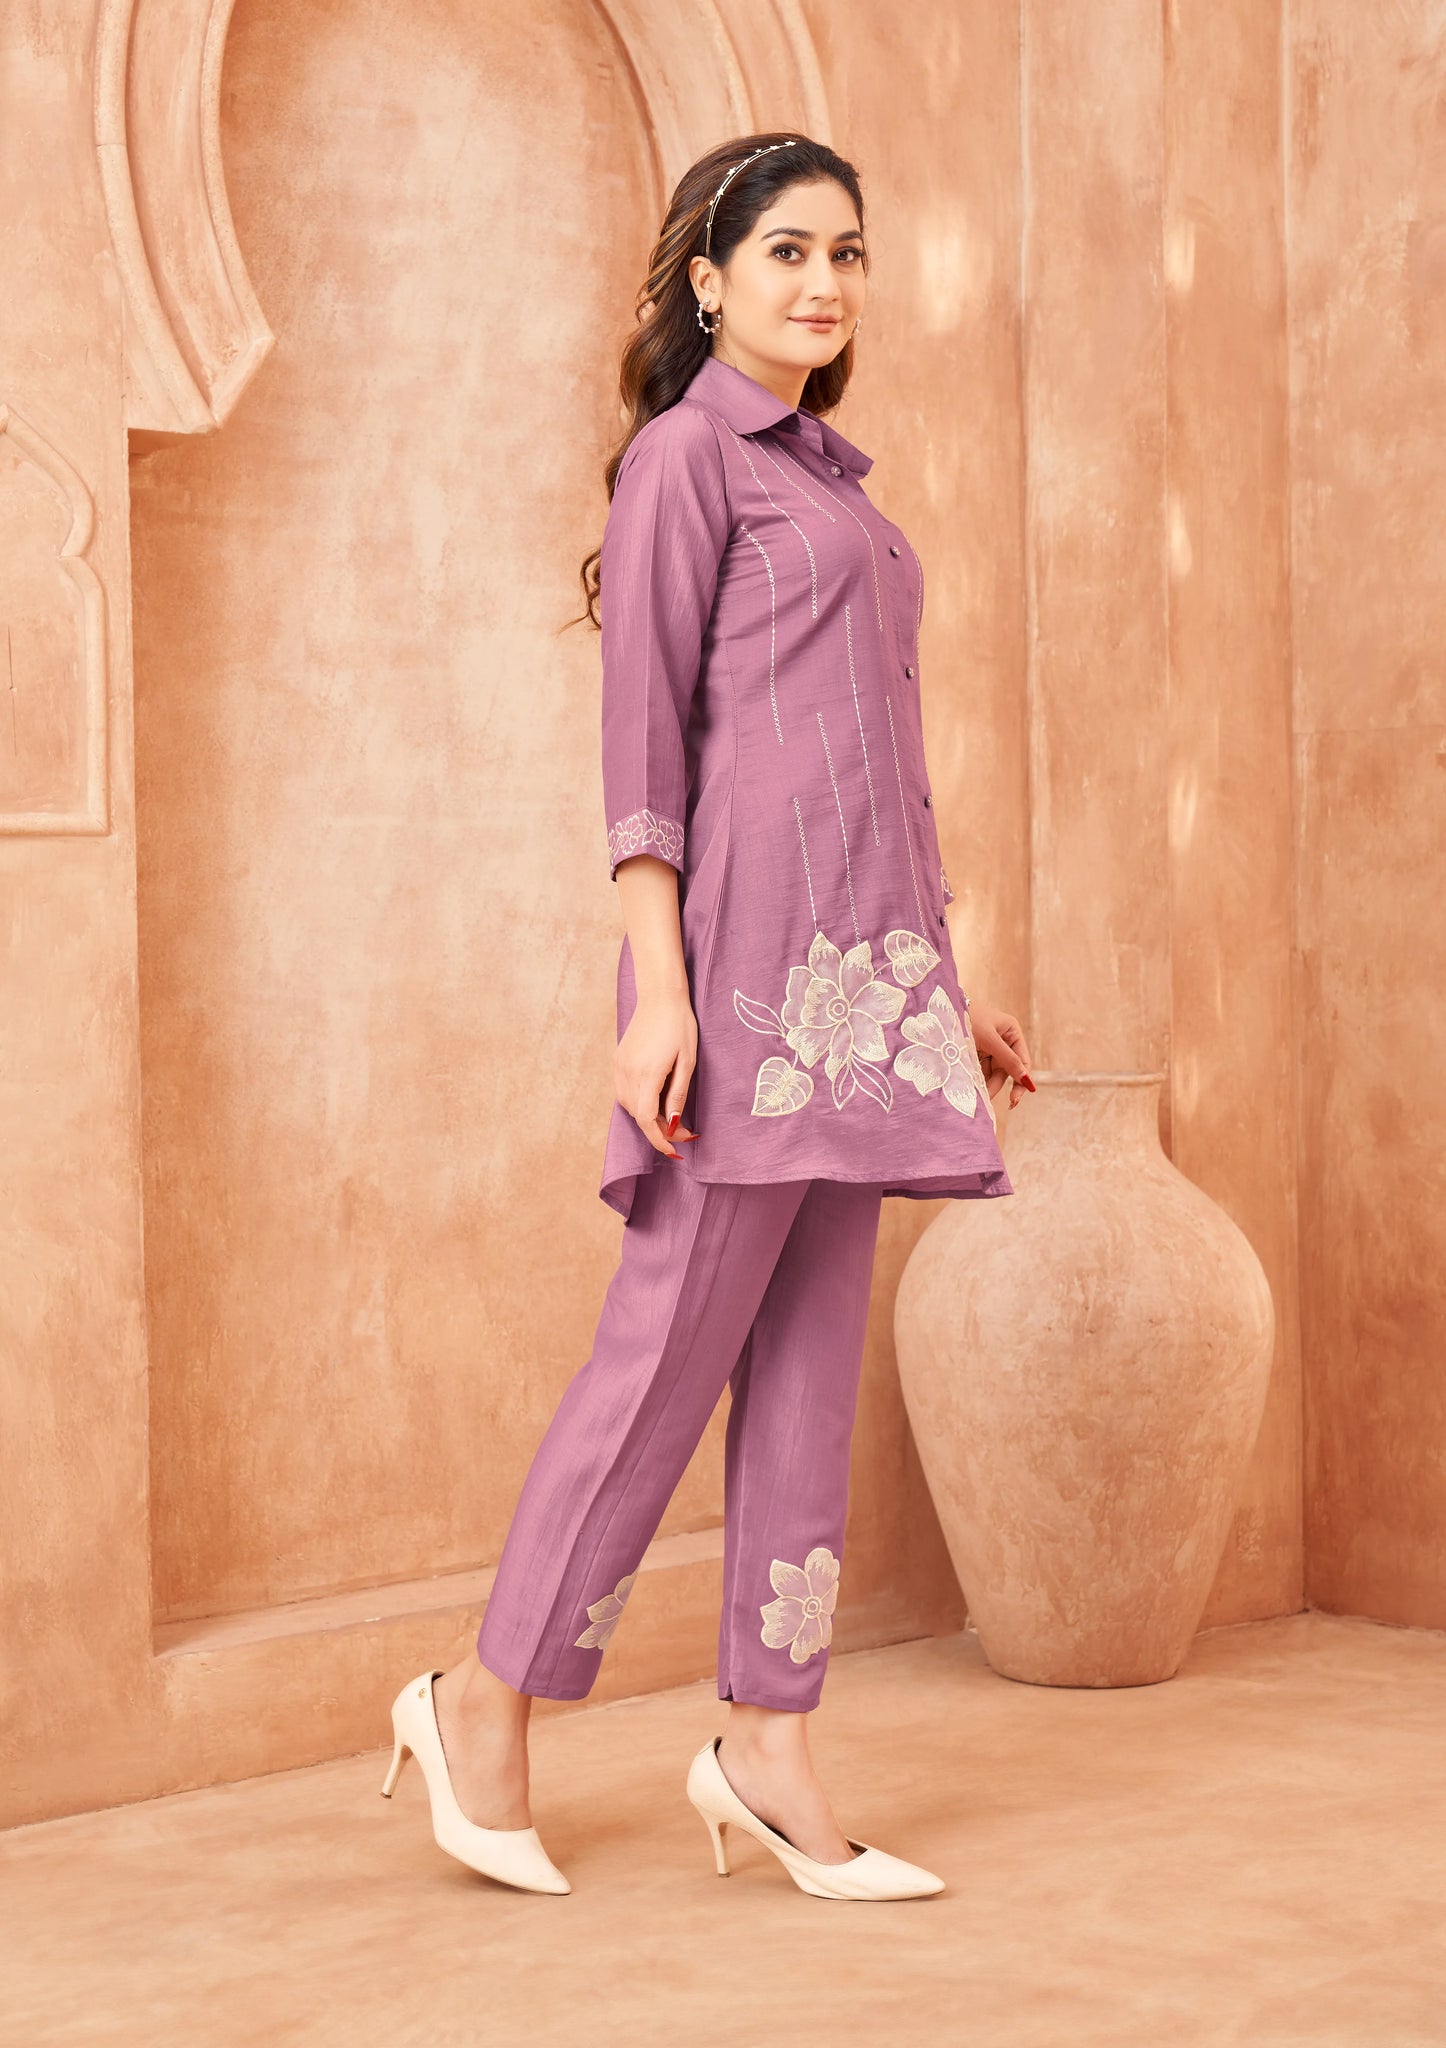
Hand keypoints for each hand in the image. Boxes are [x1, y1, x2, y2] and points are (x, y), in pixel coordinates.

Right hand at [615, 986, 699, 1158]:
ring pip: (629, 1106)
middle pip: (638, 1116)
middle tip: (684, 1131)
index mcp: (647, 1074)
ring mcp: (619, 1067)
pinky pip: (624, 1092)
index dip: (660, 1140)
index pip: (648, 1120)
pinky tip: (655, 1099)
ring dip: (648, 1117)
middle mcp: (627, 1073)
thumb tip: (674, 1124)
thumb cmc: (680, 1025)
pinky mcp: (617, 1060)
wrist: (659, 996)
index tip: (675, 1152)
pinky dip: (638, 1102)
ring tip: (671, 1116)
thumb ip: (678, 1094)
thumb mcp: (687, 1061)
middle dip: (659, 1129)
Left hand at [967, 1000, 1033, 1108]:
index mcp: (1011, 1032)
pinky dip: (976, 1080)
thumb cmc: (967, 1017)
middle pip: (1006, 1071)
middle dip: (996, 1085)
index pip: (1022, 1061)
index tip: (1014, 1099)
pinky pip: (979, 1072)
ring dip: (985, 1085)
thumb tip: (1026, 1079)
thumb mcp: (989, 1038)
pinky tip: (970, 1088)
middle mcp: (1003, 1041)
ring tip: (975, 1096)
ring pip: (991, 1074)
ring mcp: (988, 1048)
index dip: (1021, 1081)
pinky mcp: (975, 1054)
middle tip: (988, 1101)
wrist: (939, 1011)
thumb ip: (1008, 1058)